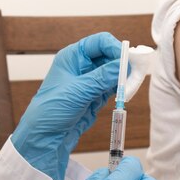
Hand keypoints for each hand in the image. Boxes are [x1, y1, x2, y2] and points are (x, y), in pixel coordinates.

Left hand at [11, 32, 120, 179]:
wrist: (44, 137)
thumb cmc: (50, 110)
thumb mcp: (78, 91)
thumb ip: (102, 77)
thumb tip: (124, 65)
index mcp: (72, 56)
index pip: (100, 42)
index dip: (115, 48)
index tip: (127, 60)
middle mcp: (82, 65)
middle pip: (110, 55)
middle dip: (122, 64)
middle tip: (134, 74)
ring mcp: (89, 80)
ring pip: (114, 72)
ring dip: (123, 77)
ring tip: (131, 85)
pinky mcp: (95, 95)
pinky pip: (113, 86)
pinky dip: (121, 89)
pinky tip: (125, 93)